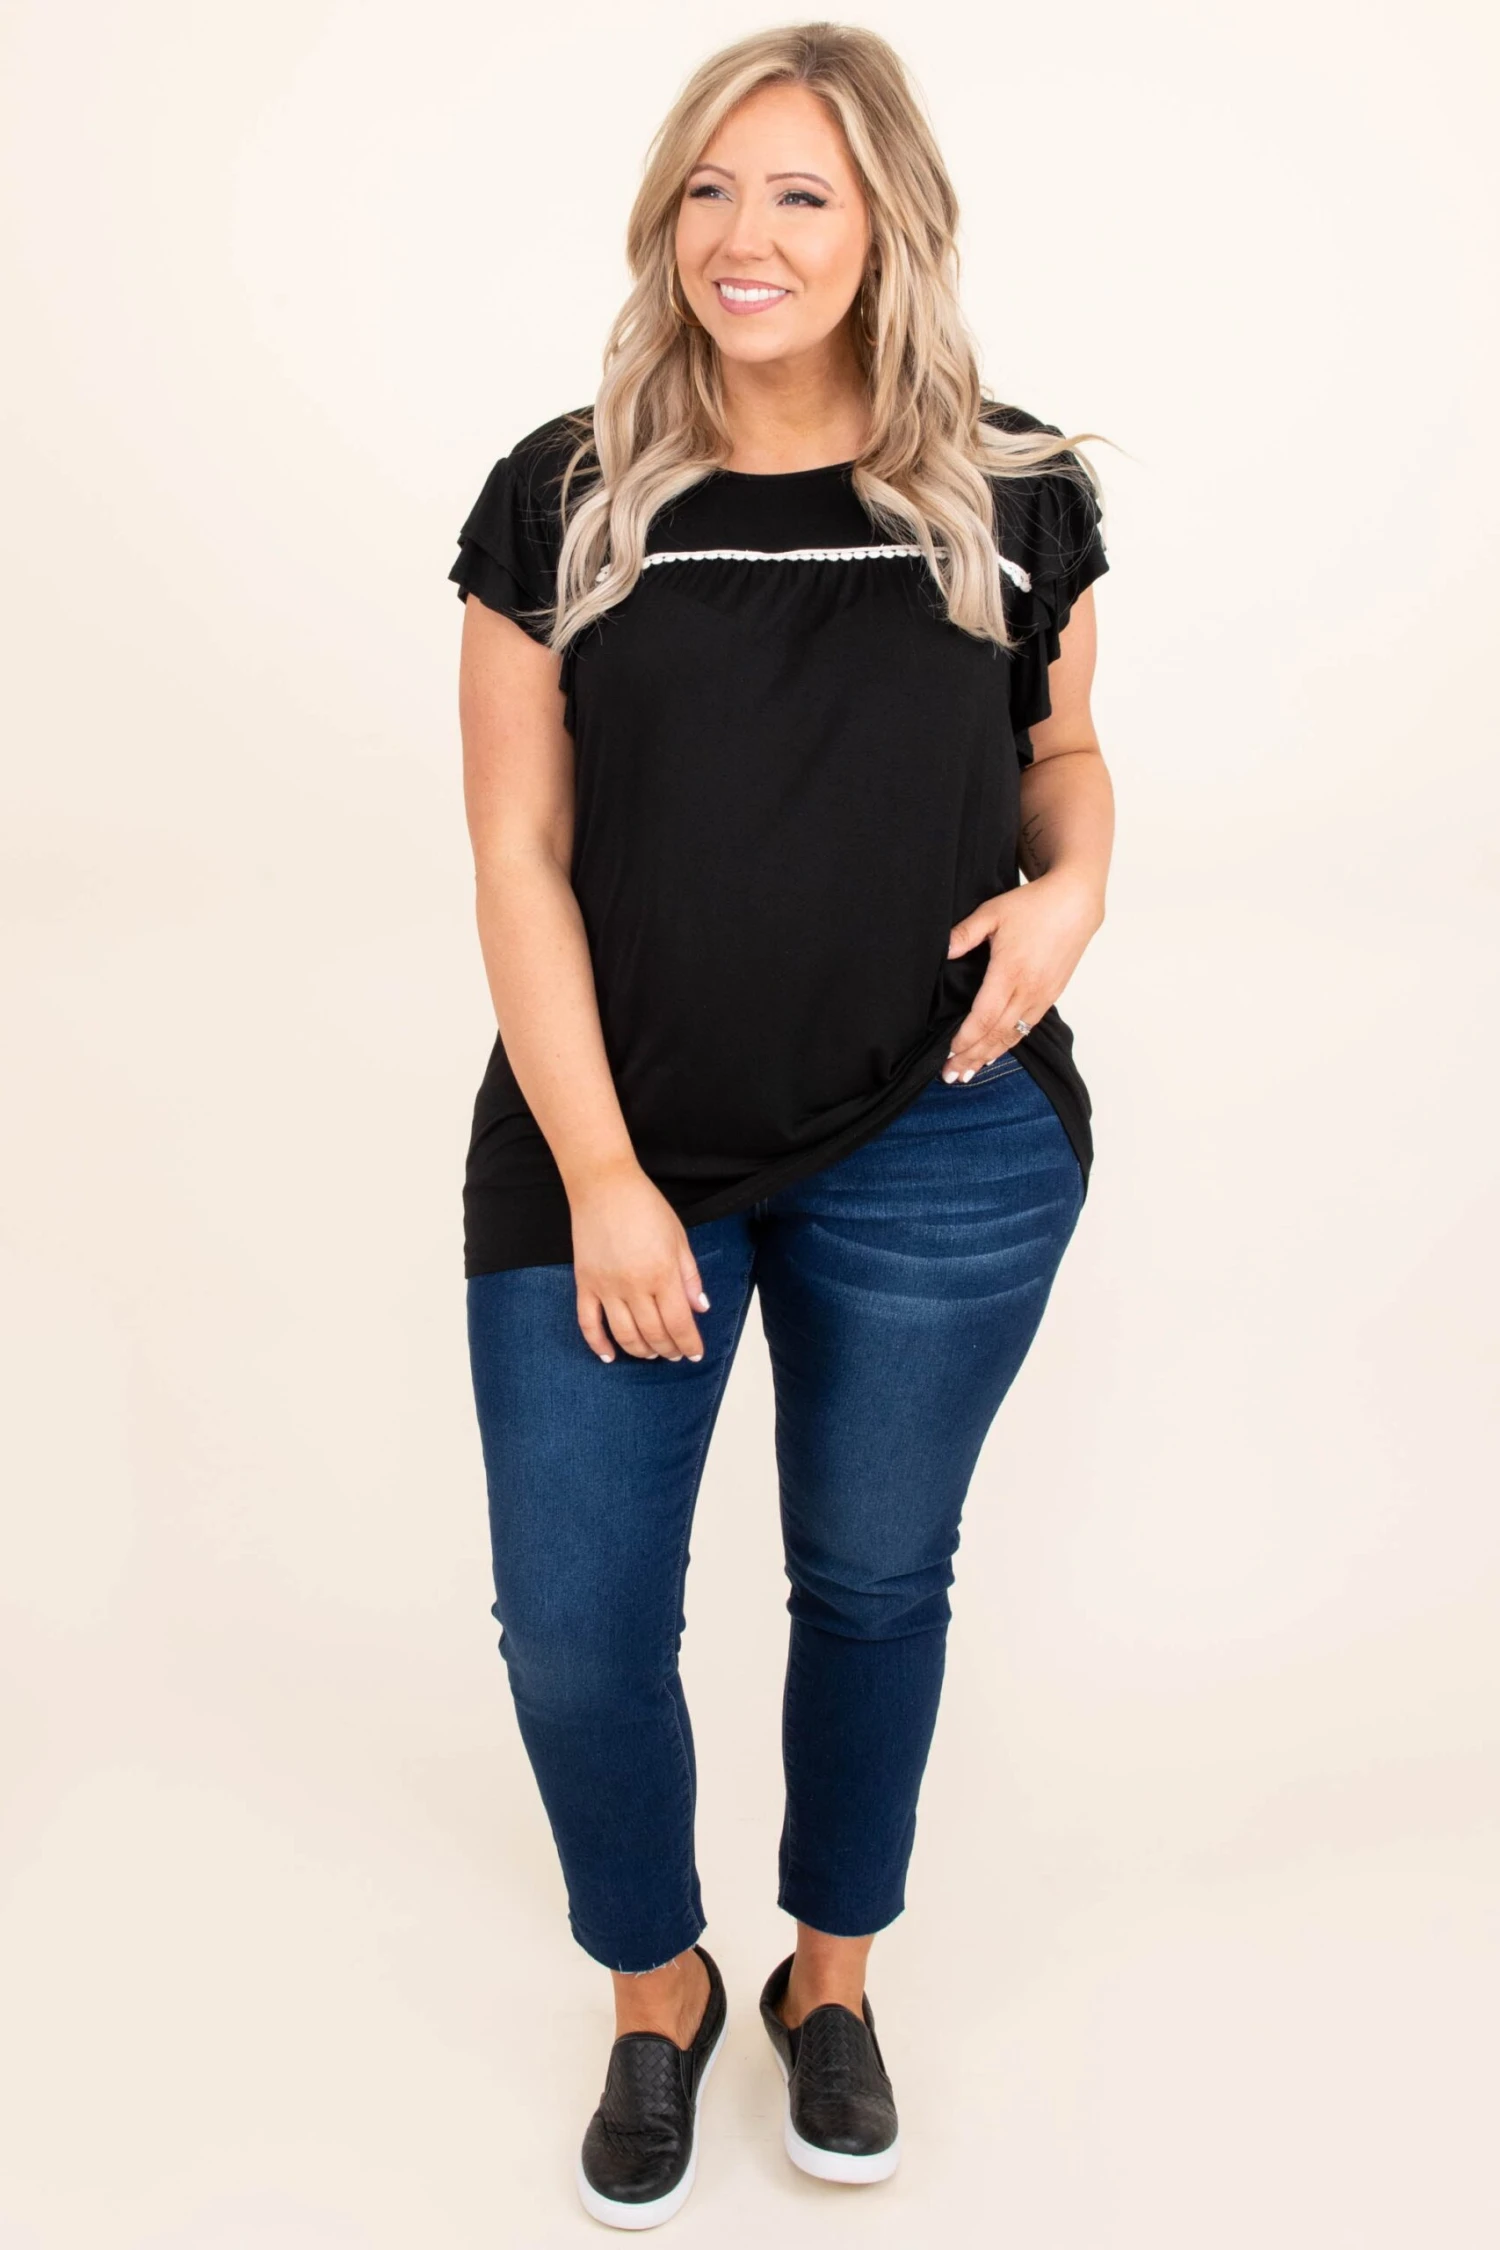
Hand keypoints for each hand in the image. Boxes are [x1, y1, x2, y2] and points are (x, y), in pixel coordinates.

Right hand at [569, 1161, 710, 1363]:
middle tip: (675, 1354)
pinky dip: (598, 1344)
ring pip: (624, 1335)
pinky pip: (588, 1323)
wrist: (604, 1185)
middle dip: (668, 1349)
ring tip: (651, 1354)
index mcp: (662, 1273)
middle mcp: (634, 1285)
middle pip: (654, 1333)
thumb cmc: (646, 1206)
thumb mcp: (679, 1238)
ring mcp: (606, 1287)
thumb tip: (701, 1308)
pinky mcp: (584, 1283)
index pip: (679, 1323)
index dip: (689, 1344)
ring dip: (640, 1351)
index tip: (695, 1353)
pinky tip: (609, 1356)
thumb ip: (690, 1276)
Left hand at [943, 871, 1102, 1077]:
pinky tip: (995, 1053)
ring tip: (968, 1073)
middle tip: (950, 1075)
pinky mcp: (1051, 996)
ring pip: (1013, 1036)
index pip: (984, 1017)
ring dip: (989, 1056)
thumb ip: (964, 934)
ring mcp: (1042, 996)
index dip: (965, 1039)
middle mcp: (1028, 990)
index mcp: (1010, 972)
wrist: (1076, 904)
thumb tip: (943, 951)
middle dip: (972, 1057)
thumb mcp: (993, 912)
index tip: (947, 1053)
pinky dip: (1009, 1044)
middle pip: (996, 1034)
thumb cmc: (1035, 906)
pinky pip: (1027, 1028)